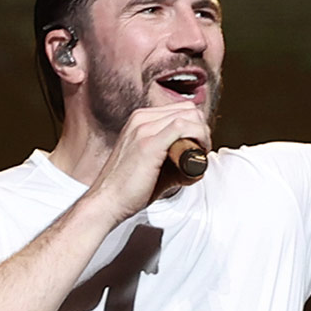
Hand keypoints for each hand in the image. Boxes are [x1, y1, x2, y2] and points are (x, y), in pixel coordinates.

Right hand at [86, 100, 212, 217]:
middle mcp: (141, 119)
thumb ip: (170, 156)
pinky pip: (182, 127)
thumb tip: (194, 161)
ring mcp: (143, 129)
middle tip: (202, 151)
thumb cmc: (127, 188)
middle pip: (188, 109)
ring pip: (188, 115)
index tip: (200, 146)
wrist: (107, 201)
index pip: (180, 109)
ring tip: (199, 155)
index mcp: (140, 120)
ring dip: (203, 134)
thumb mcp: (149, 161)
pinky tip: (198, 154)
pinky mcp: (149, 143)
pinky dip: (198, 137)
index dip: (197, 126)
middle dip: (202, 129)